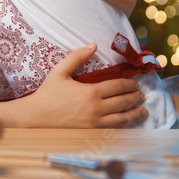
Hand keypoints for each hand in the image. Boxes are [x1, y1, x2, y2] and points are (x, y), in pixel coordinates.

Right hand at [22, 43, 147, 127]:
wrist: (35, 117)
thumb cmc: (47, 93)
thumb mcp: (60, 71)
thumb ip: (77, 56)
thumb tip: (93, 44)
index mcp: (90, 92)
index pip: (118, 86)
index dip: (130, 85)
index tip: (135, 84)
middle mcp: (96, 108)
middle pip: (124, 102)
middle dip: (136, 98)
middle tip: (142, 96)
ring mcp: (94, 124)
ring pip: (122, 119)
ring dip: (135, 114)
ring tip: (143, 112)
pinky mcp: (91, 134)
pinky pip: (113, 131)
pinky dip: (124, 127)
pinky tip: (129, 124)